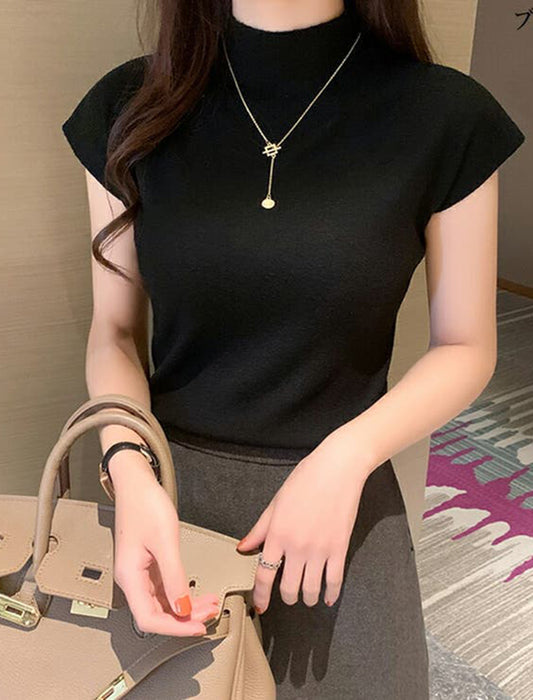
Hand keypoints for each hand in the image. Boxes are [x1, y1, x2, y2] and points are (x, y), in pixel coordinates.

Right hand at [111, 452, 219, 635]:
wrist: (136, 483)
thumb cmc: (145, 505)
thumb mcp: (165, 541)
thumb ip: (174, 577)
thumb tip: (183, 607)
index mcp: (130, 576)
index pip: (149, 619)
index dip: (175, 628)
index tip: (197, 627)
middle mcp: (132, 578)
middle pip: (156, 614)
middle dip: (185, 618)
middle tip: (210, 615)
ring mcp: (139, 571)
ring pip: (162, 602)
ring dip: (186, 607)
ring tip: (210, 604)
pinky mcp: (147, 563)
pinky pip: (165, 588)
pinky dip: (182, 593)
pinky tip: (196, 593)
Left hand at [236, 429, 371, 613]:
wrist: (337, 469)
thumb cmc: (306, 479)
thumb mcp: (276, 502)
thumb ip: (260, 528)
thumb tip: (244, 546)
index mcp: (278, 534)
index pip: (264, 574)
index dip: (261, 594)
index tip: (260, 605)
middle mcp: (297, 546)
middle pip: (288, 587)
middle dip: (286, 597)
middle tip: (287, 596)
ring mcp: (320, 549)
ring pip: (311, 589)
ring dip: (307, 598)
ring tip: (306, 597)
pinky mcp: (340, 548)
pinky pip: (335, 580)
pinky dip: (331, 594)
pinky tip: (328, 597)